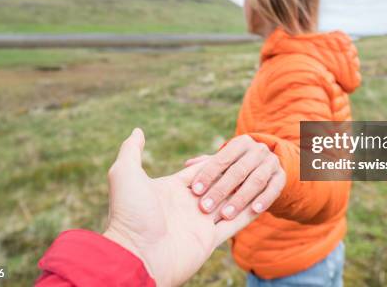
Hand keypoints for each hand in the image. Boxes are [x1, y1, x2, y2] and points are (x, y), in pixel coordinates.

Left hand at [103, 128, 256, 286]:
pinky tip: (262, 201)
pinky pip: (235, 225)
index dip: (215, 161)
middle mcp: (187, 205)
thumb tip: (138, 130)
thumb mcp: (125, 174)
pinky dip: (248, 214)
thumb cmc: (130, 214)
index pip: (200, 170)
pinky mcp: (209, 240)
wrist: (136, 256)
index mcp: (172, 189)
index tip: (233, 149)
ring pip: (229, 203)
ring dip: (242, 192)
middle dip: (232, 176)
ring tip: (260, 177)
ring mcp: (199, 223)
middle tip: (251, 163)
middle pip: (217, 184)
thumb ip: (132, 150)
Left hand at [187, 135, 285, 219]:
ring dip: (240, 199)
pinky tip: (253, 211)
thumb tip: (188, 165)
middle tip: (205, 207)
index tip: (195, 190)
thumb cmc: (237, 166)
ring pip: (256, 181)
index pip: (222, 158)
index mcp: (241, 143)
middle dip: (220, 190)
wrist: (266, 168)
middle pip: (238, 171)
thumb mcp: (224, 162)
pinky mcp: (281, 178)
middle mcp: (258, 150)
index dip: (208, 174)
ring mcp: (271, 163)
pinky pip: (273, 190)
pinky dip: (264, 200)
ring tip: (225, 215)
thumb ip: (207, 164)